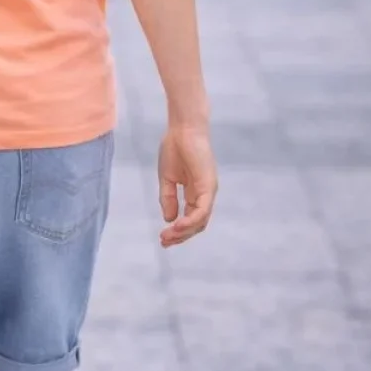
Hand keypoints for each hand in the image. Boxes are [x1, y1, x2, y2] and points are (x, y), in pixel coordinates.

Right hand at [158, 123, 217, 246]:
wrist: (182, 128)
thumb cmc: (174, 148)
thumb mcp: (167, 179)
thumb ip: (168, 199)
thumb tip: (169, 220)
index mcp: (195, 193)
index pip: (191, 219)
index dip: (178, 231)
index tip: (162, 238)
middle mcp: (205, 195)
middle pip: (197, 225)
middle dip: (180, 236)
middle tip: (163, 242)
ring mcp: (208, 191)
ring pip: (201, 221)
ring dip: (184, 232)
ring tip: (167, 237)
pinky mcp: (208, 186)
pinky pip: (201, 210)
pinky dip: (190, 221)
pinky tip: (177, 226)